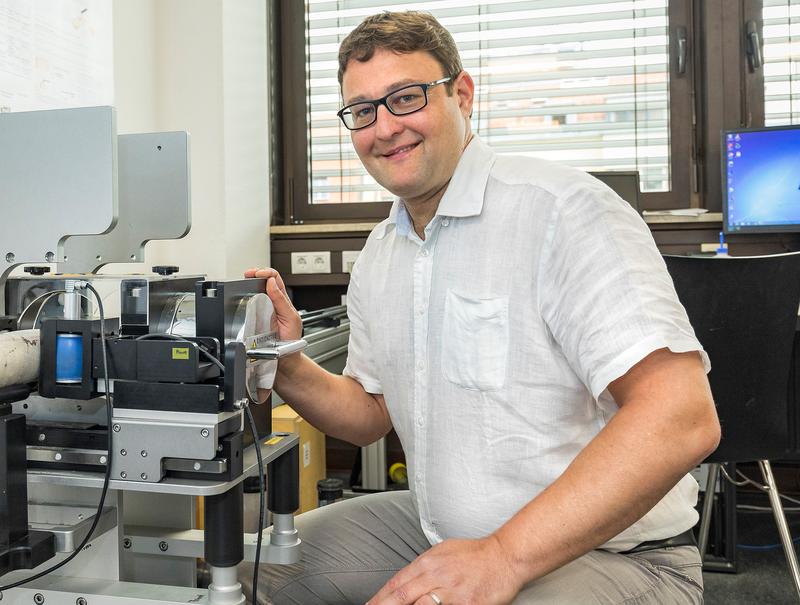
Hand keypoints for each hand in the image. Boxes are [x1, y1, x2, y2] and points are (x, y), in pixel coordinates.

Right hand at [244, 267, 302, 340]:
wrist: (286, 358)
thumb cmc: (291, 339)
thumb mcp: (290, 318)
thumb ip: (282, 300)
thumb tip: (271, 282)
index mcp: (283, 300)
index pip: (275, 279)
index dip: (267, 272)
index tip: (258, 273)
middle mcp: (273, 302)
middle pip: (264, 281)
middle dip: (255, 273)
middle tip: (248, 274)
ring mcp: (263, 309)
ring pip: (255, 291)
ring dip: (249, 283)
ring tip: (245, 279)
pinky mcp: (254, 318)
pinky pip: (248, 305)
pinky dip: (244, 297)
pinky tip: (242, 294)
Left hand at [368, 535, 523, 604]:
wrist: (504, 557)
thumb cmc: (476, 554)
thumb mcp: (443, 551)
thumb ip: (424, 566)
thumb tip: (406, 580)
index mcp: (429, 562)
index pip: (397, 582)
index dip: (380, 597)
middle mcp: (436, 576)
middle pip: (402, 596)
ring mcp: (451, 593)